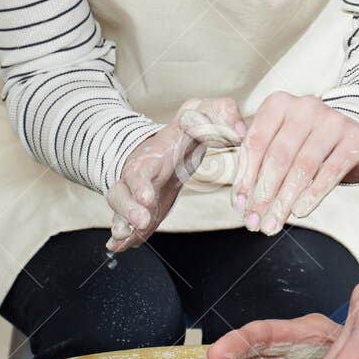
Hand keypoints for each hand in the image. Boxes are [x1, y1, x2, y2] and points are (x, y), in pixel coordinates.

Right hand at [106, 96, 244, 253]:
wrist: (165, 148)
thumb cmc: (186, 131)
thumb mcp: (203, 112)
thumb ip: (222, 112)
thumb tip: (240, 129)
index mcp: (152, 157)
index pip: (142, 171)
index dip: (141, 186)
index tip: (148, 200)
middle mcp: (136, 175)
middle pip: (122, 191)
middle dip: (128, 208)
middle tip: (141, 221)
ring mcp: (133, 193)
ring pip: (119, 208)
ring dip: (122, 223)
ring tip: (123, 239)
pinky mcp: (136, 209)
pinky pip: (124, 223)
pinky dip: (120, 236)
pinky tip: (118, 246)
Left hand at [232, 93, 358, 236]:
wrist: (351, 136)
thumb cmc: (304, 140)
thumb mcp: (275, 137)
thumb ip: (251, 148)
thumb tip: (235, 177)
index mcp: (279, 103)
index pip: (256, 142)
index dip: (245, 176)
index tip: (240, 204)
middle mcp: (305, 107)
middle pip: (279, 156)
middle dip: (264, 194)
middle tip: (256, 221)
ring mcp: (332, 121)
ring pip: (303, 167)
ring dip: (285, 200)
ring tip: (275, 222)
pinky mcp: (354, 139)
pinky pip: (330, 172)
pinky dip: (313, 195)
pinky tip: (300, 211)